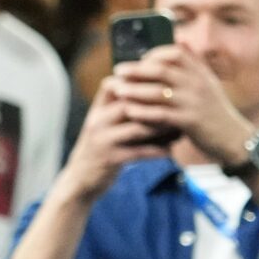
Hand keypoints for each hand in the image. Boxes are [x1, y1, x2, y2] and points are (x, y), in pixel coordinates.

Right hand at [54, 77, 166, 201]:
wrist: (80, 178)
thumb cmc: (100, 148)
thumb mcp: (104, 124)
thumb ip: (120, 109)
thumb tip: (151, 91)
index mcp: (96, 110)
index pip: (112, 85)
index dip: (135, 80)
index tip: (161, 82)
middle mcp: (97, 121)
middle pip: (128, 103)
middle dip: (156, 104)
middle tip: (178, 106)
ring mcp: (102, 140)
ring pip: (137, 127)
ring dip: (161, 128)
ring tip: (178, 129)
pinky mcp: (110, 159)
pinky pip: (139, 152)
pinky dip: (158, 150)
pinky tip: (171, 150)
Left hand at [110, 46, 254, 166]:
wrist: (234, 139)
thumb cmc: (215, 110)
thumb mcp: (208, 83)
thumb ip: (193, 64)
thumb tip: (179, 40)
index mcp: (201, 73)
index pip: (175, 53)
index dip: (154, 54)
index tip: (140, 59)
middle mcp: (198, 84)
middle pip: (161, 71)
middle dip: (136, 70)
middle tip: (117, 70)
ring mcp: (194, 103)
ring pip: (158, 92)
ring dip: (134, 91)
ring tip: (117, 91)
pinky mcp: (191, 122)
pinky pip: (161, 115)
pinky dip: (143, 112)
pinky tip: (129, 111)